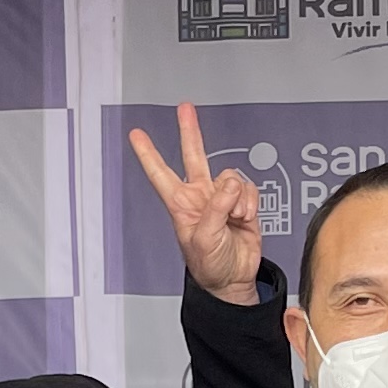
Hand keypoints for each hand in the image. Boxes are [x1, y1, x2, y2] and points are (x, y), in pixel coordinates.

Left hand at [130, 102, 264, 303]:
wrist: (232, 279)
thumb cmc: (209, 266)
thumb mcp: (203, 239)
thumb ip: (216, 208)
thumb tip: (231, 185)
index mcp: (181, 204)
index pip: (160, 173)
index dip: (148, 153)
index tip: (136, 134)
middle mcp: (200, 196)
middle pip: (193, 156)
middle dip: (190, 131)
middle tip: (185, 108)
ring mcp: (221, 198)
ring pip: (231, 177)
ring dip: (237, 197)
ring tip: (235, 219)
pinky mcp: (242, 203)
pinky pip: (249, 189)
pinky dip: (250, 202)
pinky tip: (245, 218)